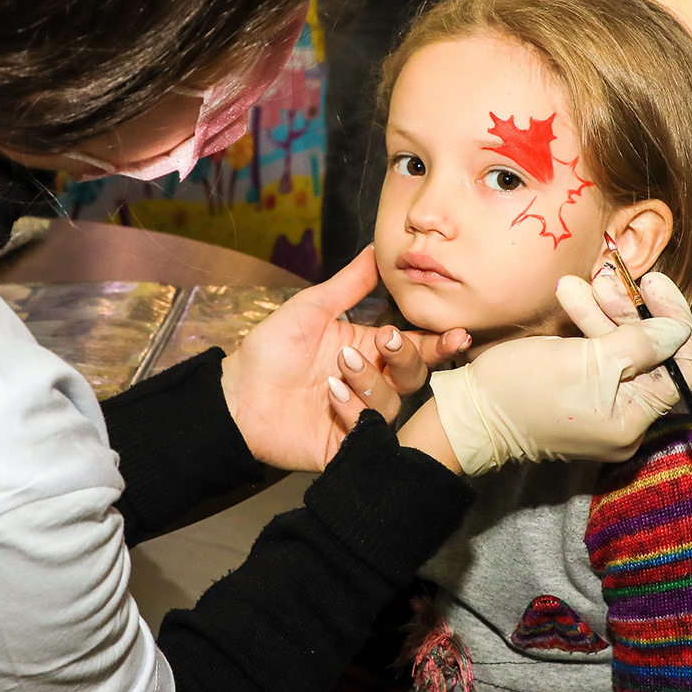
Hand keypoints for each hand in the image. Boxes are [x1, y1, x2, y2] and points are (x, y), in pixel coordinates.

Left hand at [221, 247, 469, 471]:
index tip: (456, 333)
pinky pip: (368, 431)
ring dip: (370, 381)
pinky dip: (353, 411)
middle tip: (383, 340)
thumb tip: (376, 248)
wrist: (234, 395)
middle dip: (406, 356)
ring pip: (392, 402)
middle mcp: (370, 383)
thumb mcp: (311, 308)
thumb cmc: (269, 349)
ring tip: (339, 369)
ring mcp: (359, 415)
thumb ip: (349, 284)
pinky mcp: (346, 444)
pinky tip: (330, 397)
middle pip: (415, 375)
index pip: (415, 346)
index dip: (439, 342)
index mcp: (368, 351)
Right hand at [424, 270, 691, 474]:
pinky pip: (596, 354)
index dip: (673, 319)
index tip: (652, 283)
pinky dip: (586, 325)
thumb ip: (639, 343)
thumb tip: (678, 330)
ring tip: (572, 285)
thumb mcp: (587, 361)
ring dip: (600, 310)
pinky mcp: (579, 390)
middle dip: (627, 310)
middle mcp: (625, 415)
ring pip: (619, 347)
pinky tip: (570, 296)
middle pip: (648, 353)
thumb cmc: (522, 390)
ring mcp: (601, 403)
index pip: (681, 366)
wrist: (469, 411)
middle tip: (605, 279)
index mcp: (634, 419)